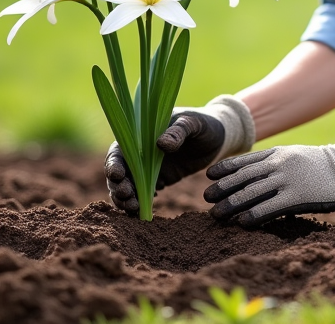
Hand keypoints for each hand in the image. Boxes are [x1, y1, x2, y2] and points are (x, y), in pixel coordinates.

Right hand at [104, 95, 254, 214]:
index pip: (120, 149)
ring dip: (126, 198)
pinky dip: (140, 202)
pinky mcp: (158, 179)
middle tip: (127, 197)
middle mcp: (140, 151)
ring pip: (129, 185)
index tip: (119, 175)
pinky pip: (144, 192)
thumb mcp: (193, 123)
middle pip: (120, 171)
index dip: (114, 162)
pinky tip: (143, 211)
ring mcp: (148, 167)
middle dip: (119, 185)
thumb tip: (161, 144)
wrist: (219, 137)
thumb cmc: (204, 124)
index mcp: (142, 133)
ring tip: (133, 209)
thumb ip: (178, 131)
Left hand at [204, 126, 334, 226]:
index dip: (225, 168)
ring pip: (252, 192)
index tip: (209, 175)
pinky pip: (270, 207)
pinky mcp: (297, 197)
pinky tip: (242, 221)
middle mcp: (279, 164)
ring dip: (232, 204)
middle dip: (223, 187)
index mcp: (277, 153)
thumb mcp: (293, 154)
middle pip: (244, 177)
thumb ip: (273, 161)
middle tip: (207, 197)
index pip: (245, 160)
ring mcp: (288, 180)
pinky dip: (253, 214)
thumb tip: (250, 172)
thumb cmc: (319, 164)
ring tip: (216, 213)